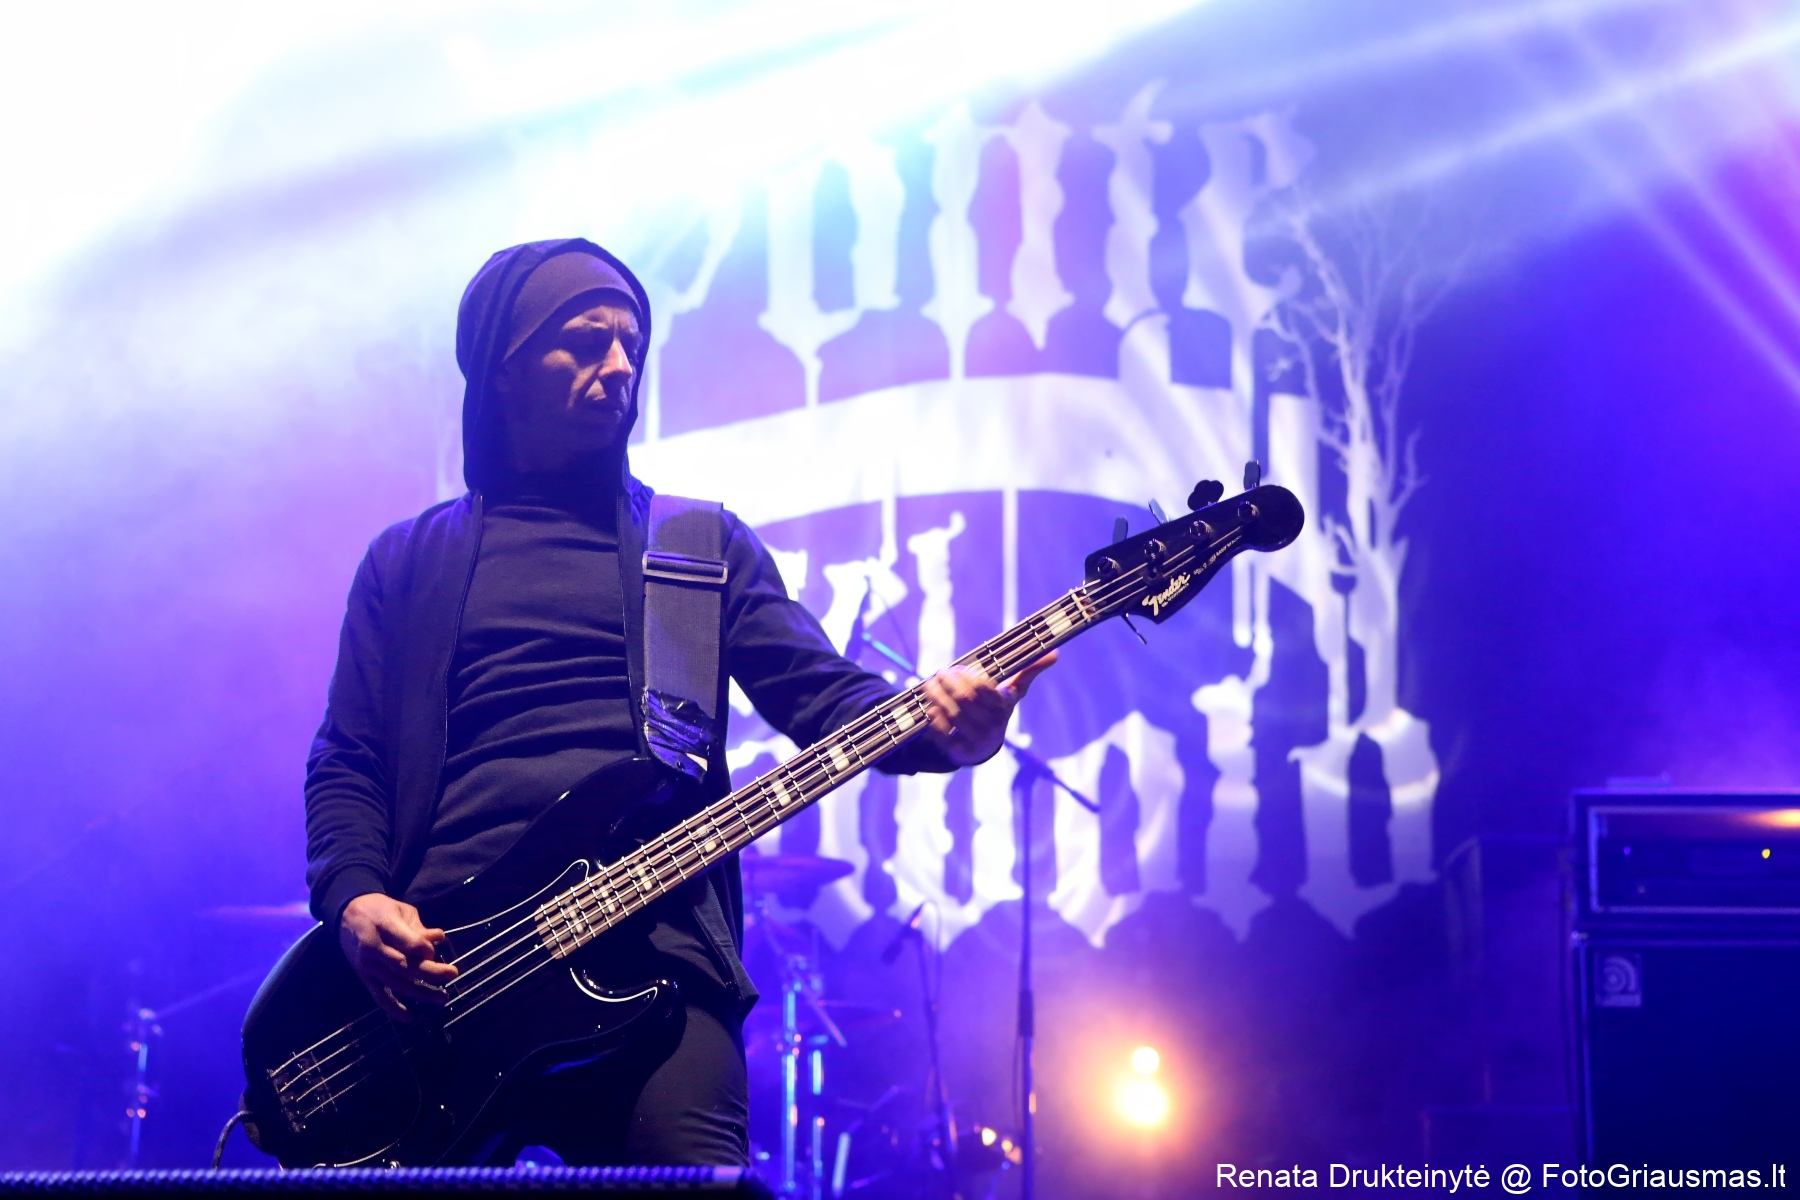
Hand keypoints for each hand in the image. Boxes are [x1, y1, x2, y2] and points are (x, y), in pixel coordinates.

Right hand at [338, 893, 458, 1020]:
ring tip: (442, 997)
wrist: (345, 915)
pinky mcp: (364, 978)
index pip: (408, 942)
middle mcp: (374, 948)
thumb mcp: (400, 909)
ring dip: (421, 993)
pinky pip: (379, 996)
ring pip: (396, 983)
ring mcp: (368, 966)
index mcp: (384, 926)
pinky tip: (410, 1017)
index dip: (425, 948)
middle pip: (405, 965)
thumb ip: (418, 927)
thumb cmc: (378, 909)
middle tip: (453, 973)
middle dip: (431, 972)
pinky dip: (393, 1009)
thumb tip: (439, 938)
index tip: (437, 948)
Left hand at [920, 651, 1057, 765]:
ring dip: (937, 696)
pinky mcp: (960, 752)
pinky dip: (934, 718)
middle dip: (949, 684)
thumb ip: (1028, 671)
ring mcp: (977, 740)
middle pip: (965, 700)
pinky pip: (943, 733)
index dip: (969, 678)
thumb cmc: (996, 707)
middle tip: (939, 673)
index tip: (957, 668)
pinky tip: (929, 706)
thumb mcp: (1012, 691)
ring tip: (929, 684)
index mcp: (1005, 707)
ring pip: (952, 714)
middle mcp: (993, 726)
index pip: (986, 689)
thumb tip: (1055, 653)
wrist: (983, 744)